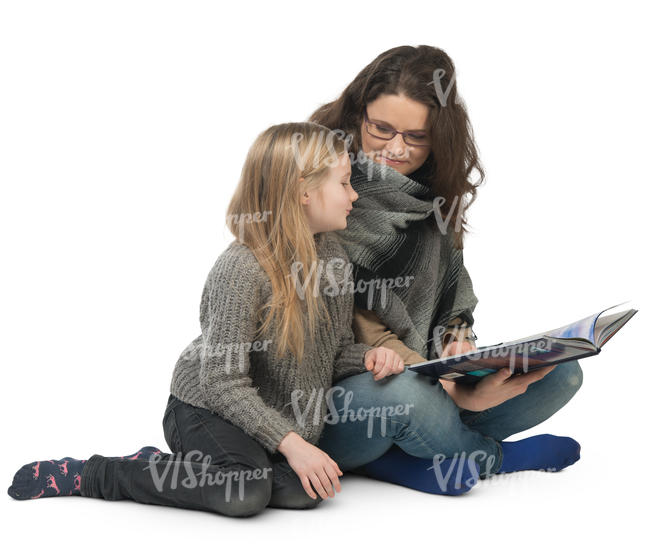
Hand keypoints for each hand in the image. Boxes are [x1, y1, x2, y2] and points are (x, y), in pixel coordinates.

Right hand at [277, 431, 342, 499]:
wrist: (294, 446)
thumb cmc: (308, 449)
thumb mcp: (323, 454)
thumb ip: (332, 464)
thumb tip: (340, 473)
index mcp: (323, 461)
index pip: (333, 475)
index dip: (337, 484)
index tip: (338, 490)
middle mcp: (317, 466)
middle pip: (326, 482)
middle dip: (330, 490)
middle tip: (332, 495)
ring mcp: (308, 470)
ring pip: (317, 485)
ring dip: (322, 493)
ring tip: (325, 497)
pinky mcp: (301, 473)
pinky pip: (306, 485)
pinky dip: (310, 492)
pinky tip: (314, 496)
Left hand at [364, 347, 404, 380]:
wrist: (378, 355)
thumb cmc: (374, 358)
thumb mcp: (368, 360)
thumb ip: (368, 364)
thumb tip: (369, 368)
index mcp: (381, 350)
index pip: (380, 362)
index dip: (376, 370)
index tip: (374, 373)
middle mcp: (390, 352)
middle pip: (388, 367)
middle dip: (381, 374)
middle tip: (377, 376)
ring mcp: (396, 355)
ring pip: (394, 369)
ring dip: (387, 374)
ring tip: (382, 372)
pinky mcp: (401, 360)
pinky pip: (400, 369)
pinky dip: (394, 372)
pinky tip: (389, 371)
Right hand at [438, 340, 556, 411]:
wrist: (479, 401)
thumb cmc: (485, 390)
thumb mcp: (491, 381)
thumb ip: (500, 375)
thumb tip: (508, 369)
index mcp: (518, 384)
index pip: (537, 375)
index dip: (548, 368)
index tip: (557, 361)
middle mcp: (521, 386)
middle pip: (536, 373)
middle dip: (543, 364)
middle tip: (549, 352)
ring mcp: (519, 387)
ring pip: (529, 374)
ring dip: (533, 365)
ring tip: (538, 353)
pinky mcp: (515, 386)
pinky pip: (524, 376)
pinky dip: (526, 369)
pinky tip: (524, 362)